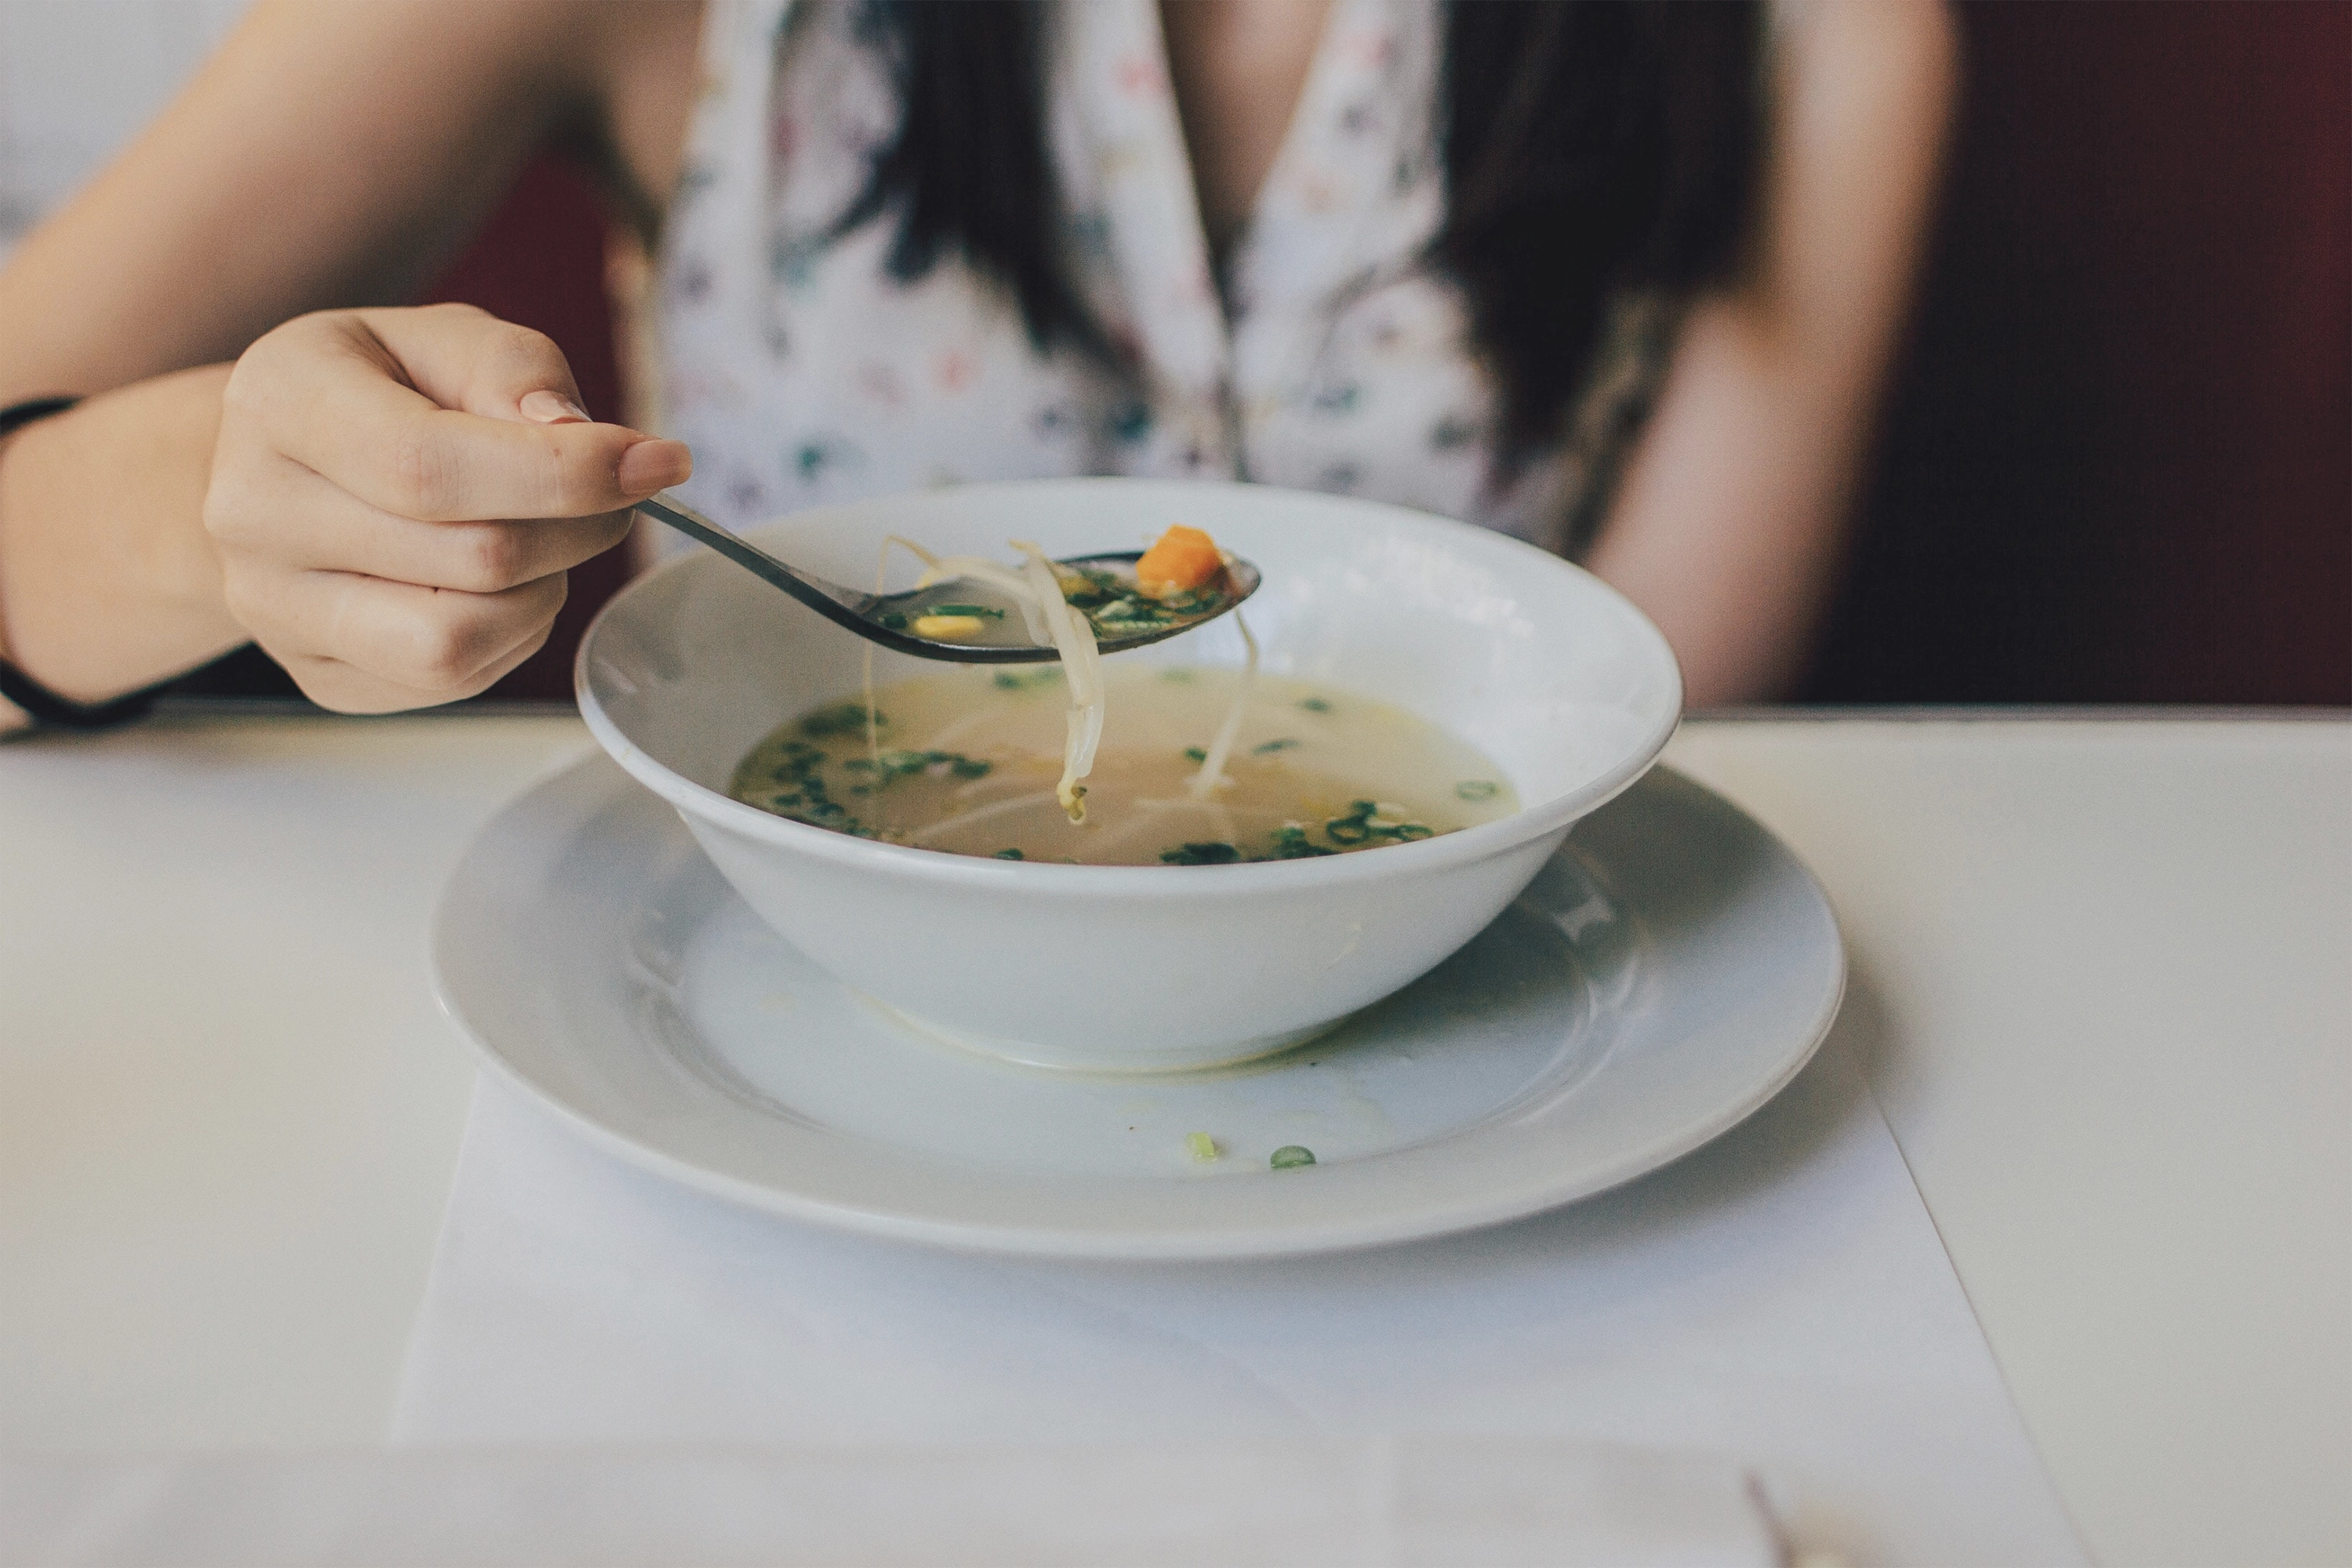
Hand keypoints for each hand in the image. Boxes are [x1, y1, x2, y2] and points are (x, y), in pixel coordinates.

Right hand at [203, 303, 690, 711]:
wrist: (276, 464)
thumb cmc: (377, 391)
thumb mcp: (441, 337)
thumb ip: (513, 369)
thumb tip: (578, 437)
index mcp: (282, 403)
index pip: (431, 466)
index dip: (564, 475)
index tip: (655, 462)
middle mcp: (256, 513)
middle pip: (470, 558)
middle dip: (577, 529)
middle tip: (610, 496)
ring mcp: (276, 607)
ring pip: (459, 642)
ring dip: (542, 592)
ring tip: (543, 541)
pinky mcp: (317, 675)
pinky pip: (450, 683)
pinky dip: (509, 637)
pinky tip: (500, 587)